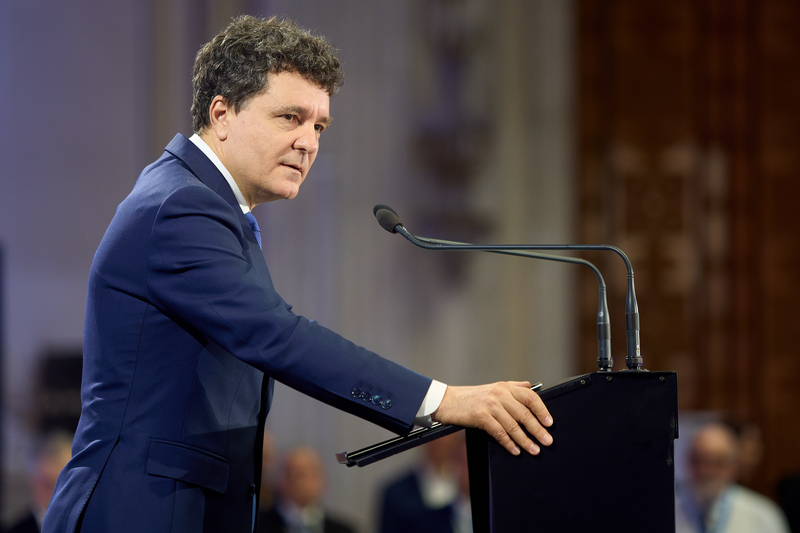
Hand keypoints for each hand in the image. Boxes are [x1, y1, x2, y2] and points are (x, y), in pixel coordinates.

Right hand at [430, 381, 552, 455]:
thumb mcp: (494, 387)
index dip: (542, 410)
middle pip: (524, 413)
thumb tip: (530, 386)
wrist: (448, 401)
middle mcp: (500, 394)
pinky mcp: (481, 416)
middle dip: (537, 429)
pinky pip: (499, 432)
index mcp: (505, 387)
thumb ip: (513, 387)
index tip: (550, 423)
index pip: (530, 397)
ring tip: (535, 450)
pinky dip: (509, 443)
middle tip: (547, 441)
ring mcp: (490, 405)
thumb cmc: (471, 396)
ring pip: (513, 426)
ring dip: (526, 440)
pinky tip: (515, 450)